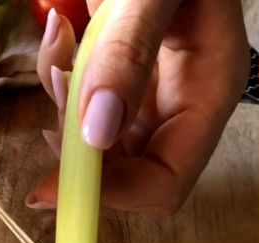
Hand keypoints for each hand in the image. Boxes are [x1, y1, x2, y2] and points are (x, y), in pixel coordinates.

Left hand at [29, 0, 248, 215]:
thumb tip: (97, 133)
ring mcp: (152, 89)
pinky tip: (61, 30)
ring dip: (64, 102)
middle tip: (61, 85)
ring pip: (95, 136)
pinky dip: (61, 75)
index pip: (166, 183)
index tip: (49, 186)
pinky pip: (85, 99)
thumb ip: (128, 53)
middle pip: (124, 168)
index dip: (111, 196)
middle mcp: (181, 102)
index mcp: (209, 93)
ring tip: (60, 40)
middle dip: (78, 141)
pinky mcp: (123, 72)